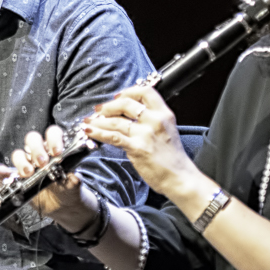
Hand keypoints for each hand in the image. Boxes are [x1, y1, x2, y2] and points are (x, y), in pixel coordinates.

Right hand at [10, 126, 102, 232]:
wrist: (63, 206)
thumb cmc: (70, 190)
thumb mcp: (75, 184)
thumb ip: (74, 180)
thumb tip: (74, 177)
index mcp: (55, 149)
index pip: (52, 133)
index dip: (53, 139)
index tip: (57, 152)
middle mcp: (40, 153)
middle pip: (32, 139)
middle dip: (36, 149)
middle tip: (42, 163)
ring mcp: (28, 164)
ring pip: (19, 154)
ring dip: (21, 161)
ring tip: (28, 173)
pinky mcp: (18, 178)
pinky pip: (4, 172)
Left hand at [82, 85, 197, 195]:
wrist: (180, 178)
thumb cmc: (173, 159)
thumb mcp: (168, 131)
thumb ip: (153, 120)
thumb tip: (130, 114)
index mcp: (165, 114)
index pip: (145, 92)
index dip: (128, 92)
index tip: (117, 96)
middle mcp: (155, 121)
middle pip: (126, 103)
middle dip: (108, 106)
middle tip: (98, 110)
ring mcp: (145, 134)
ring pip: (116, 121)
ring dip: (98, 120)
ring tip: (88, 121)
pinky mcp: (137, 148)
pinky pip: (112, 137)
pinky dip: (98, 133)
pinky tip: (89, 131)